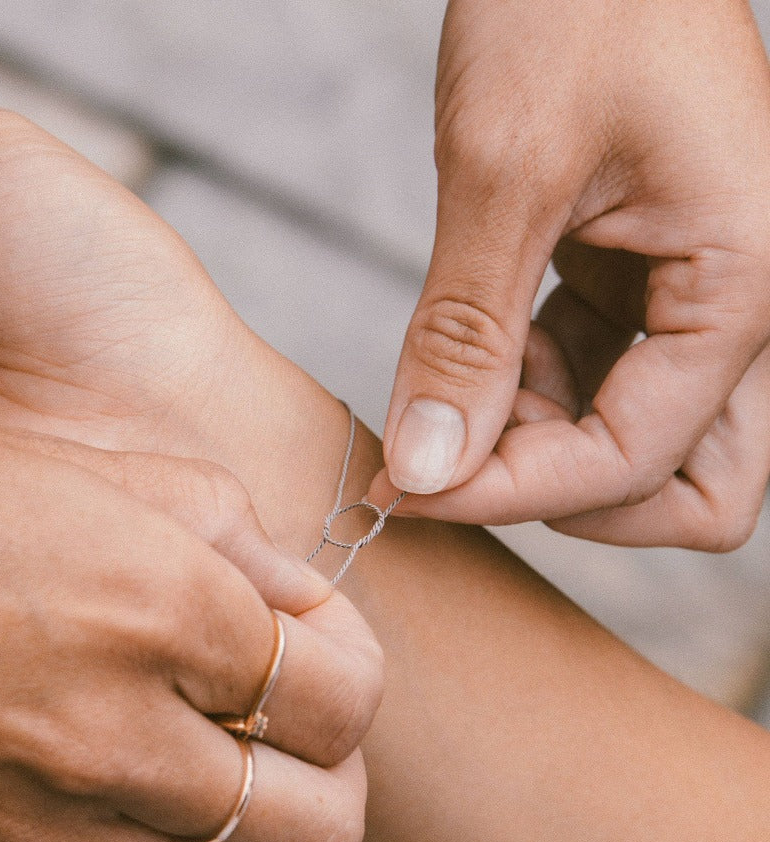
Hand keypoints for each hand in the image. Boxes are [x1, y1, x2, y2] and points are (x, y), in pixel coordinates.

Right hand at [0, 388, 376, 841]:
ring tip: (210, 793)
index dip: (350, 669)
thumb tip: (308, 604)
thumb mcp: (87, 465)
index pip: (347, 697)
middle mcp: (110, 730)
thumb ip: (228, 532)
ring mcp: (29, 827)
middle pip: (322, 829)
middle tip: (285, 733)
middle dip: (331, 779)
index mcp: (159, 605)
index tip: (312, 647)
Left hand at [377, 0, 769, 548]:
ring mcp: (698, 302)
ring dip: (545, 445)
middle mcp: (743, 307)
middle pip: (687, 489)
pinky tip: (480, 348)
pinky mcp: (645, 288)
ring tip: (460, 381)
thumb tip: (426, 469)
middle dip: (565, 491)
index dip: (513, 492)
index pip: (635, 460)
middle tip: (458, 451)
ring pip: (643, 448)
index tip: (406, 488)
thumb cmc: (573, 1)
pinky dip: (536, 395)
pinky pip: (603, 389)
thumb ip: (465, 337)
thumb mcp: (503, 173)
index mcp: (747, 283)